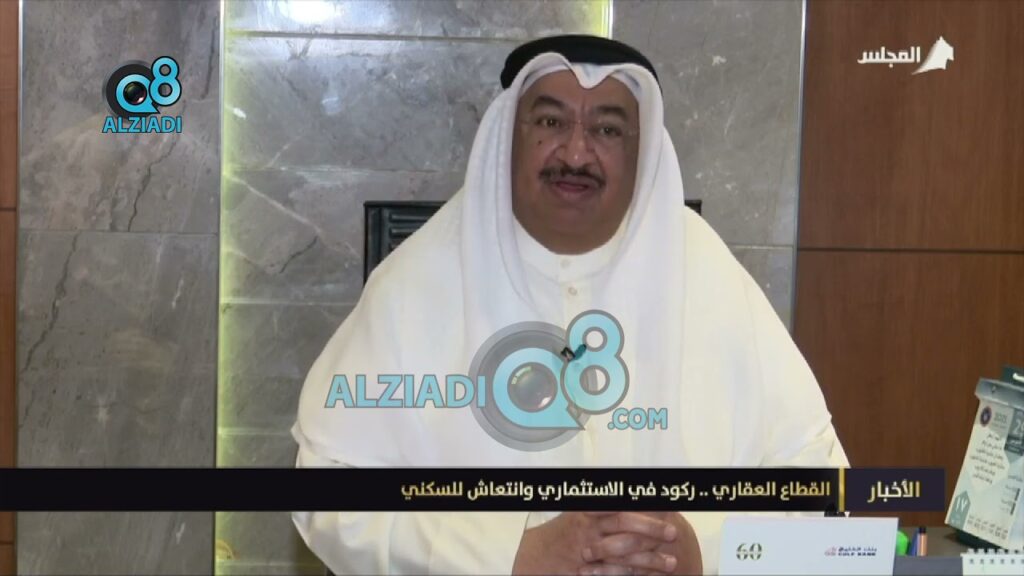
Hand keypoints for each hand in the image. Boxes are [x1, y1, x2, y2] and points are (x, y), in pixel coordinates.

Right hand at [512, 512, 677, 575]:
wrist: (536, 555)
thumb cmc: (566, 530)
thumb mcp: (581, 511)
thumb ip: (605, 506)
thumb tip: (638, 494)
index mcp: (589, 509)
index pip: (620, 503)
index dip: (644, 503)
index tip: (667, 505)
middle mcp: (588, 528)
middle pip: (623, 524)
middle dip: (650, 528)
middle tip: (672, 533)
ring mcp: (588, 551)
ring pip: (622, 553)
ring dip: (649, 559)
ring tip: (671, 563)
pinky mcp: (588, 571)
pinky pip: (613, 574)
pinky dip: (632, 575)